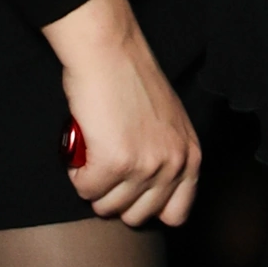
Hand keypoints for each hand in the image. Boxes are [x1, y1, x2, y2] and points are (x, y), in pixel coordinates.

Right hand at [43, 0, 201, 228]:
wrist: (109, 50)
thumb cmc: (130, 77)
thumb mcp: (168, 122)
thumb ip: (167, 155)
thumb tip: (148, 189)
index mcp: (191, 156)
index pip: (176, 214)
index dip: (147, 206)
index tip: (130, 190)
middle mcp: (174, 164)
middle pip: (136, 216)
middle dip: (115, 197)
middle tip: (104, 167)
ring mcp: (146, 166)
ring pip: (107, 207)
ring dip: (93, 184)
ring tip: (92, 153)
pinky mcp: (115, 162)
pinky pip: (85, 189)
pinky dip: (76, 173)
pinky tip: (81, 148)